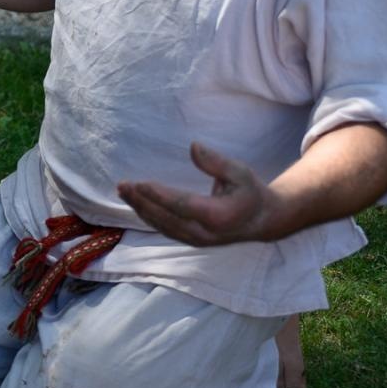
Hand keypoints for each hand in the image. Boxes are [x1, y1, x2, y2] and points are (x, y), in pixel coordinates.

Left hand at [117, 142, 277, 245]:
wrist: (263, 221)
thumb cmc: (250, 192)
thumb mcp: (240, 172)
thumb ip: (216, 162)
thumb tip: (193, 146)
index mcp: (218, 216)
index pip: (182, 206)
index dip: (159, 195)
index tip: (139, 183)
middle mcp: (205, 233)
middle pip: (166, 218)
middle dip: (142, 201)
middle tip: (123, 185)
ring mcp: (197, 240)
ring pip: (162, 225)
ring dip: (141, 208)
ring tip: (124, 191)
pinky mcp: (191, 240)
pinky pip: (165, 229)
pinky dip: (148, 216)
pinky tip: (136, 202)